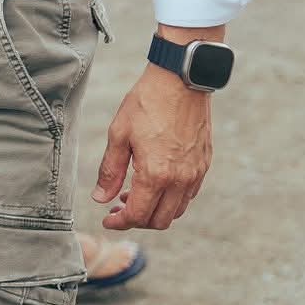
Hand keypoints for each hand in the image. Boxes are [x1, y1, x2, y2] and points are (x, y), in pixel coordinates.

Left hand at [92, 63, 214, 230]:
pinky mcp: (204, 164)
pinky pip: (189, 195)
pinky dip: (171, 199)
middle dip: (137, 220)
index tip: (107, 219)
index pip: (139, 215)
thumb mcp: (118, 134)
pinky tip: (155, 183)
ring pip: (177, 211)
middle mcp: (180, 180)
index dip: (120, 222)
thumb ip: (110, 170)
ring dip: (155, 210)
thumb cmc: (146, 103)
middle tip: (118, 208)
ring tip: (133, 194)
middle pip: (160, 220)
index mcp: (156, 174)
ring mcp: (196, 173)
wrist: (180, 82)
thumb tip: (100, 198)